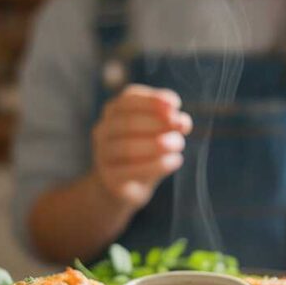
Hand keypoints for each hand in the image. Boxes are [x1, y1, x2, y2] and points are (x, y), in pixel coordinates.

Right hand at [91, 84, 192, 210]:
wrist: (124, 186)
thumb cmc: (144, 151)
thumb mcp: (158, 131)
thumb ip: (170, 122)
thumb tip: (183, 121)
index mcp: (114, 110)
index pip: (129, 99)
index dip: (152, 100)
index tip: (175, 105)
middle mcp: (103, 130)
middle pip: (128, 122)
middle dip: (158, 122)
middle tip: (183, 126)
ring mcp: (103, 155)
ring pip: (127, 147)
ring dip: (157, 144)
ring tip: (179, 144)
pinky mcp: (109, 178)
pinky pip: (131, 170)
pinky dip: (156, 164)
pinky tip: (175, 161)